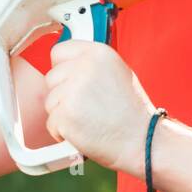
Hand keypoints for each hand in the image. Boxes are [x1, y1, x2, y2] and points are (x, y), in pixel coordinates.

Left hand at [44, 39, 157, 175]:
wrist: (142, 139)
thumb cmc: (131, 111)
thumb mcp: (117, 72)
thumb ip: (91, 65)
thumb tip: (67, 66)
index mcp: (98, 53)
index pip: (59, 51)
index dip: (62, 68)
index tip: (69, 81)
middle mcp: (84, 67)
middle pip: (52, 78)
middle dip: (62, 94)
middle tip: (85, 106)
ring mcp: (73, 90)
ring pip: (50, 102)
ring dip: (63, 114)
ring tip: (88, 120)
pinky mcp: (65, 114)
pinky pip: (51, 123)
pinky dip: (62, 132)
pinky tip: (83, 132)